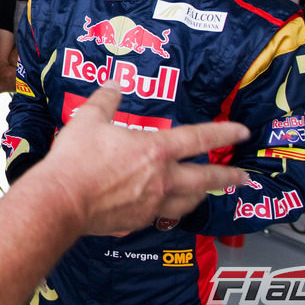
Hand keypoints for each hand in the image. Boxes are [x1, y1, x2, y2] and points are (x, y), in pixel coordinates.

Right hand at [37, 83, 249, 235]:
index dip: (223, 133)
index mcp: (155, 150)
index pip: (198, 139)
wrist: (62, 200)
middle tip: (242, 176)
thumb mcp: (89, 118)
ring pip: (189, 201)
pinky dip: (172, 209)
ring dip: (202, 194)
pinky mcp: (138, 220)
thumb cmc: (76, 159)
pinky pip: (164, 215)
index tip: (242, 131)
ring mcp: (152, 203)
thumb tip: (114, 84)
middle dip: (228, 176)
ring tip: (207, 192)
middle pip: (205, 178)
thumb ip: (105, 99)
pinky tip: (168, 207)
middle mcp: (162, 179)